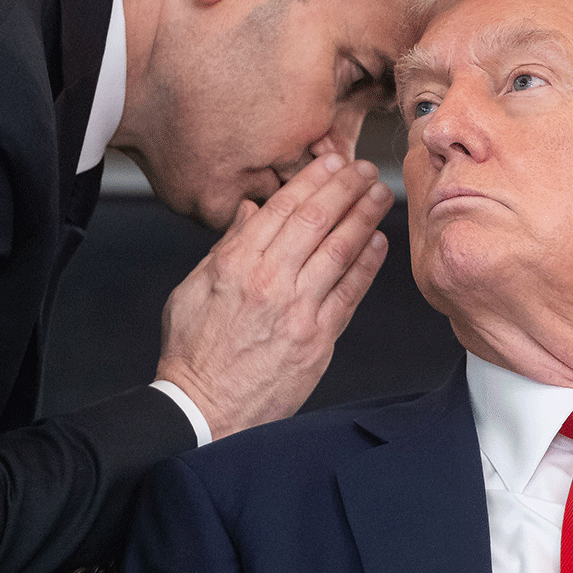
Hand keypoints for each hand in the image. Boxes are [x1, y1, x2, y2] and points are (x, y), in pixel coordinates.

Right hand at [155, 154, 394, 440]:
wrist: (204, 409)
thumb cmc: (194, 353)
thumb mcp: (193, 289)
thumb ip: (227, 247)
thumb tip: (251, 212)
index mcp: (236, 265)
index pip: (282, 209)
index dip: (313, 181)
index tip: (332, 162)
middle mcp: (269, 282)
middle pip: (317, 222)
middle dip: (346, 189)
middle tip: (365, 170)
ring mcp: (297, 311)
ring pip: (340, 251)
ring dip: (364, 218)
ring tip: (379, 196)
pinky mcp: (317, 340)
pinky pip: (349, 294)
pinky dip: (367, 266)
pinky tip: (378, 244)